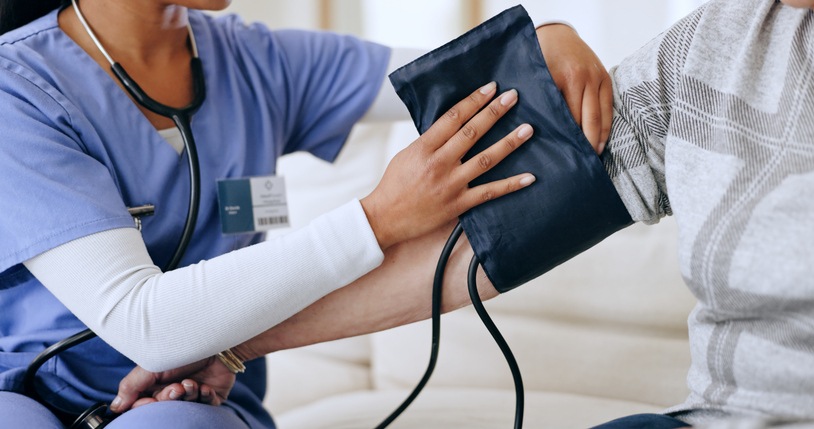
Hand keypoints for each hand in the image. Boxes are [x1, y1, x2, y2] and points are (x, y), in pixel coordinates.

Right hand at [111, 356, 235, 412]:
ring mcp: (193, 393)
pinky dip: (204, 398)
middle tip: (176, 387)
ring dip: (187, 396)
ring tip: (191, 383)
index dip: (144, 405)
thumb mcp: (153, 364)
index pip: (144, 403)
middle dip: (169, 399)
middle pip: (164, 407)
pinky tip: (205, 387)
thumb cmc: (183, 345)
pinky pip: (206, 406)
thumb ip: (133, 384)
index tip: (148, 400)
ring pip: (185, 408)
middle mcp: (174, 389)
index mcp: (156, 383)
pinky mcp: (212, 395)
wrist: (216, 337)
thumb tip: (116, 406)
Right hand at [361, 82, 535, 249]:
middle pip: (472, 132)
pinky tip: (530, 177)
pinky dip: (511, 184)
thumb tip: (454, 125)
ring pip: (486, 159)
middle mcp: (439, 163)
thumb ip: (430, 141)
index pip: (453, 118)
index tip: (490, 88)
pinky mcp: (458, 204)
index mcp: (424, 147)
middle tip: (513, 97)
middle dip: (494, 112)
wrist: (384, 218)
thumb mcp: (408, 154)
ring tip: (527, 129)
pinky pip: (489, 192)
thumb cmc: (394, 185)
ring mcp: (451, 184)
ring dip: (509, 143)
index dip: (474, 101)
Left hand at [536, 23, 611, 153]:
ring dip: (599, 139)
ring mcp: (598, 78)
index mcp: (566, 79)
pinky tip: (601, 142)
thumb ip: (539, 102)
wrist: (557, 33)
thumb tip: (537, 133)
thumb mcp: (534, 77)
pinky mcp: (606, 78)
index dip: (569, 140)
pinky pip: (609, 107)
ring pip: (602, 116)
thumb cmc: (539, 58)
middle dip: (587, 145)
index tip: (566, 159)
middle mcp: (585, 78)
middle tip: (582, 165)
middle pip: (589, 121)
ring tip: (594, 158)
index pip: (570, 118)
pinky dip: (606, 126)